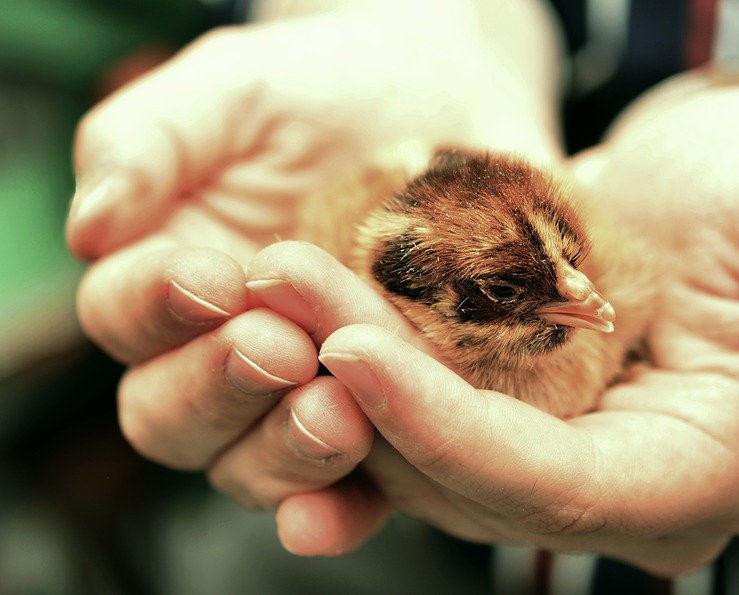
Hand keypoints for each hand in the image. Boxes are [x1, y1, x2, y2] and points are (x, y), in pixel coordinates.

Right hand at [65, 0, 562, 526]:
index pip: (124, 319)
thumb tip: (90, 224)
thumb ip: (151, 141)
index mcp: (171, 277)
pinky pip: (348, 493)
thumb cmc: (326, 91)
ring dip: (283, 451)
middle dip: (217, 389)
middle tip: (278, 348)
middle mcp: (223, 351)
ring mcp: (303, 394)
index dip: (156, 308)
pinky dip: (340, 511)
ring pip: (249, 465)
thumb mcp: (234, 89)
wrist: (445, 107)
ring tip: (337, 410)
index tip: (216, 279)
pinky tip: (344, 510)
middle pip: (171, 415)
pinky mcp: (383, 417)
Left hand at [254, 83, 738, 574]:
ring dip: (340, 374)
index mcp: (706, 474)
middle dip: (365, 395)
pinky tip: (301, 307)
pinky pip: (416, 415)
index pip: (558, 488)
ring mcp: (558, 464)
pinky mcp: (510, 423)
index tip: (353, 351)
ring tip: (275, 285)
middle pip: (469, 477)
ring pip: (425, 452)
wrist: (712, 186)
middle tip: (280, 292)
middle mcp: (621, 492)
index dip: (450, 433)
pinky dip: (357, 366)